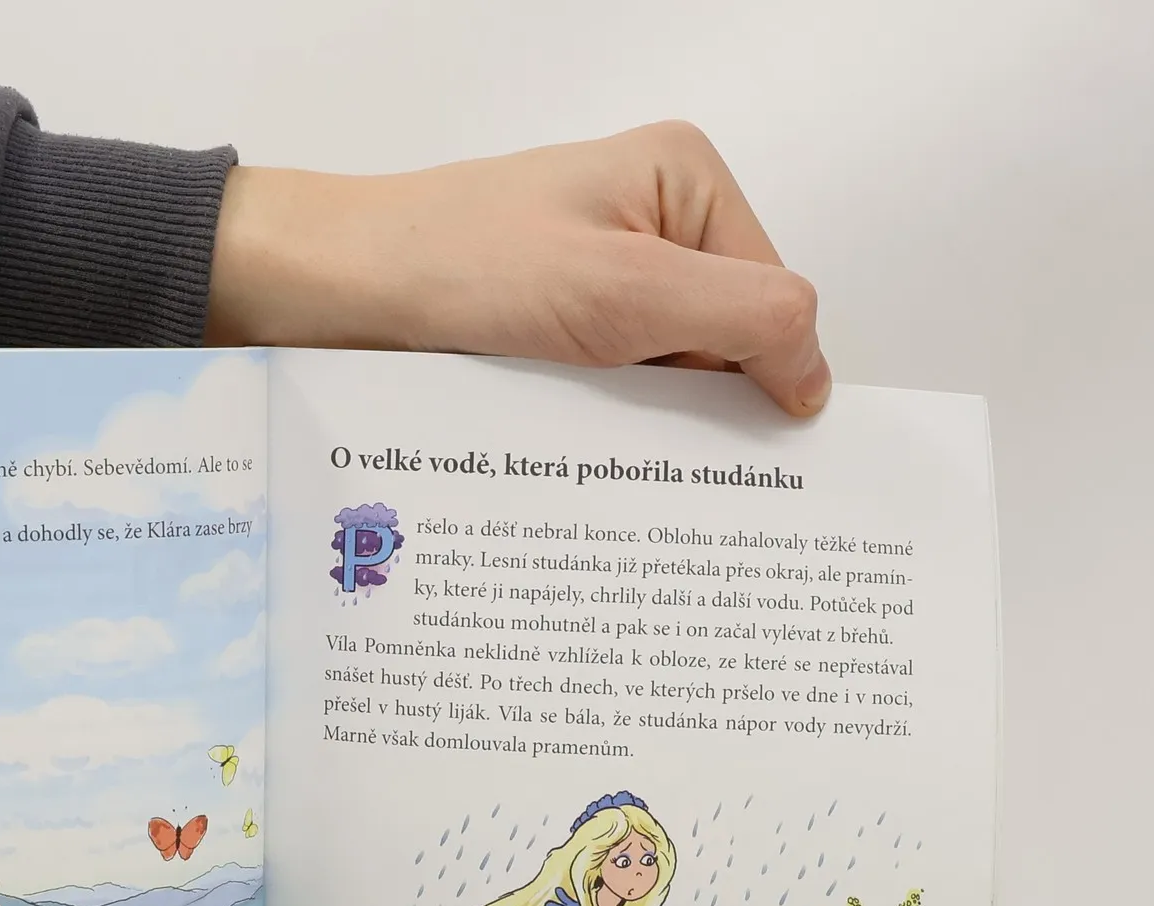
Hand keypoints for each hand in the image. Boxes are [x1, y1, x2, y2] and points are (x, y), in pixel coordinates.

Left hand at [208, 122, 828, 415]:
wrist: (336, 293)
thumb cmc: (457, 266)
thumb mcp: (622, 291)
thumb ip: (741, 318)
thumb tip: (817, 373)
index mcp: (685, 183)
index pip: (772, 299)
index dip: (760, 377)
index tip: (749, 456)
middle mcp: (650, 226)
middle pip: (721, 345)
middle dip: (696, 408)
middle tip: (672, 474)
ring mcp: (601, 282)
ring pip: (663, 381)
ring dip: (641, 428)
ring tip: (606, 461)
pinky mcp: (556, 335)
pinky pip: (610, 396)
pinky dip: (601, 432)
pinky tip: (577, 461)